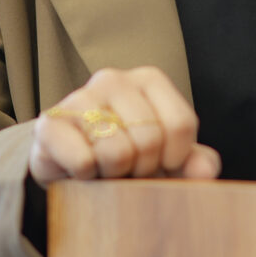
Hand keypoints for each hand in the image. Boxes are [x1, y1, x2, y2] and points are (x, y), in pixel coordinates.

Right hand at [26, 66, 219, 184]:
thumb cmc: (128, 159)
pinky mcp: (50, 123)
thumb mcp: (168, 160)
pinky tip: (82, 170)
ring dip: (114, 174)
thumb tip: (206, 170)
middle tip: (128, 169)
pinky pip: (84, 161)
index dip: (174, 158)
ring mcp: (79, 97)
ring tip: (106, 169)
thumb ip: (195, 162)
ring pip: (117, 151)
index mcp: (149, 80)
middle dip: (143, 168)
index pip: (180, 124)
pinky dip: (87, 177)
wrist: (72, 166)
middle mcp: (113, 79)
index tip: (160, 163)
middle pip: (149, 139)